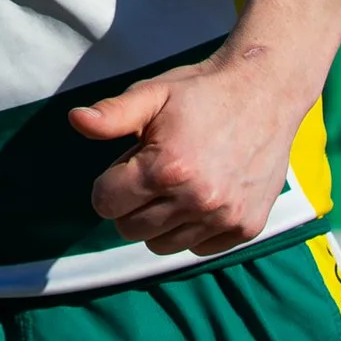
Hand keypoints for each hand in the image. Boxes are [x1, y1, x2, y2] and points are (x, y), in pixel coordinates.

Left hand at [69, 46, 312, 256]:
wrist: (265, 92)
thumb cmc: (201, 92)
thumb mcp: (151, 94)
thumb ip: (111, 114)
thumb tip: (75, 120)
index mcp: (166, 168)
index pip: (105, 203)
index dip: (108, 183)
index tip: (126, 165)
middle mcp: (196, 199)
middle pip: (129, 229)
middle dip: (131, 203)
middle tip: (152, 173)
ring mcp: (224, 218)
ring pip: (162, 244)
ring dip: (160, 220)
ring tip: (177, 184)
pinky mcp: (247, 228)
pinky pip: (199, 248)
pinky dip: (193, 229)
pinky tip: (202, 196)